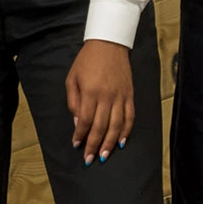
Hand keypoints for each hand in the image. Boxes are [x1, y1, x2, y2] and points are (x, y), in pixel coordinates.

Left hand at [66, 39, 133, 163]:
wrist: (108, 44)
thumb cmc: (86, 61)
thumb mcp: (72, 78)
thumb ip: (73, 101)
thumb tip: (78, 122)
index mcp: (90, 92)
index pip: (85, 120)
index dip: (80, 135)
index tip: (77, 145)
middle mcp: (107, 96)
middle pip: (100, 127)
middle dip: (94, 145)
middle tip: (89, 159)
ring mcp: (120, 96)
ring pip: (116, 125)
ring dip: (109, 143)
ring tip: (104, 156)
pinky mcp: (129, 95)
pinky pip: (129, 117)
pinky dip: (126, 131)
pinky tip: (121, 142)